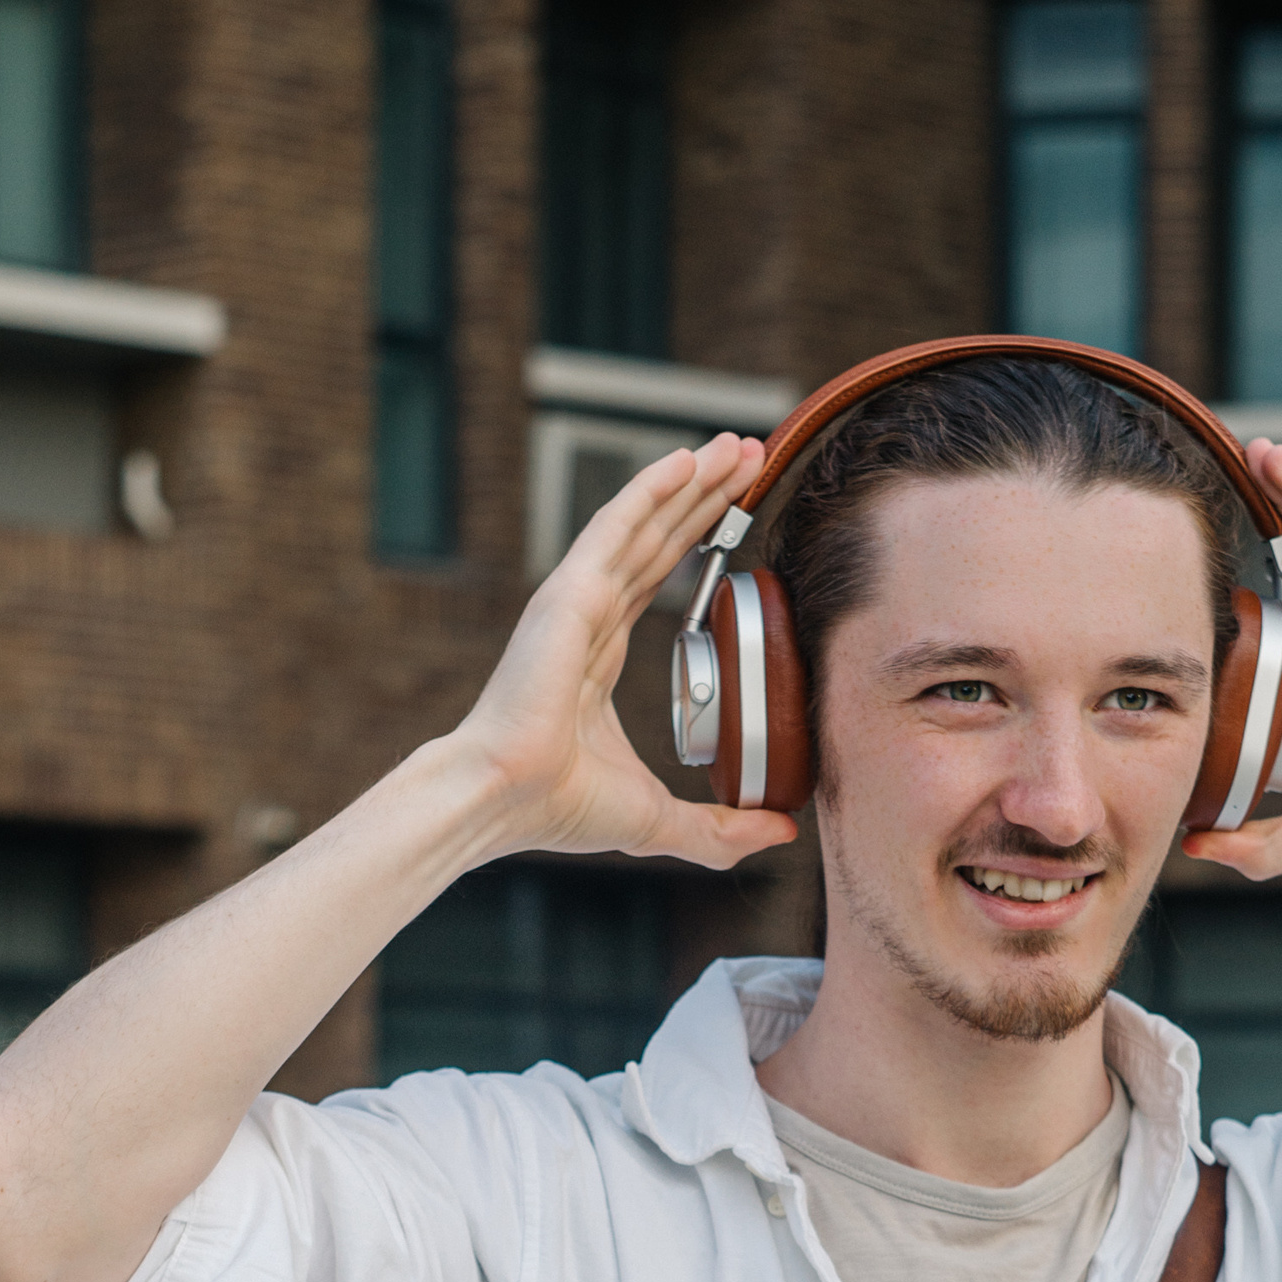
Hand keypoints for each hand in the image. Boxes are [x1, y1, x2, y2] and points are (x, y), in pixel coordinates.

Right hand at [452, 431, 799, 870]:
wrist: (502, 800)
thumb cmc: (556, 808)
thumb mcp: (658, 819)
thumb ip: (718, 830)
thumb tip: (780, 835)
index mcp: (600, 655)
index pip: (659, 579)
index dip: (699, 540)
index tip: (739, 509)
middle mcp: (589, 617)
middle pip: (657, 540)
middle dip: (704, 498)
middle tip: (748, 457)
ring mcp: (576, 601)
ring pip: (643, 524)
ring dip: (690, 481)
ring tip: (734, 445)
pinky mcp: (568, 594)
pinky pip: (616, 527)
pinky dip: (650, 490)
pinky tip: (686, 460)